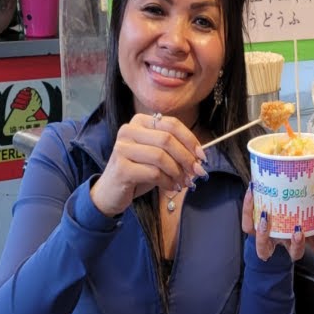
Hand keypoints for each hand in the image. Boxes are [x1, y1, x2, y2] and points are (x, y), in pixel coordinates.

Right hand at [90, 113, 207, 217]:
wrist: (111, 191)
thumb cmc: (138, 171)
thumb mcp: (158, 155)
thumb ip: (176, 150)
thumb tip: (201, 156)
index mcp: (140, 122)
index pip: (172, 124)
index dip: (190, 140)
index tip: (202, 156)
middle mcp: (128, 131)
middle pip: (167, 139)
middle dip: (187, 157)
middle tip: (197, 171)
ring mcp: (122, 148)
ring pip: (161, 156)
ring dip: (178, 172)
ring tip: (184, 182)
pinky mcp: (121, 168)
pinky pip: (153, 173)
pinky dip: (168, 181)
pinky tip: (171, 187)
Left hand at [242, 190, 313, 261]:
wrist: (267, 213)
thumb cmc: (291, 212)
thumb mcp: (307, 206)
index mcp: (303, 236)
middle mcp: (286, 243)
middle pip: (296, 253)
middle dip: (298, 243)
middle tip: (298, 230)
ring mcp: (268, 240)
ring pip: (263, 250)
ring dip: (265, 235)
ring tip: (266, 216)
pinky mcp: (252, 231)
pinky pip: (248, 225)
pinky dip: (249, 209)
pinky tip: (252, 193)